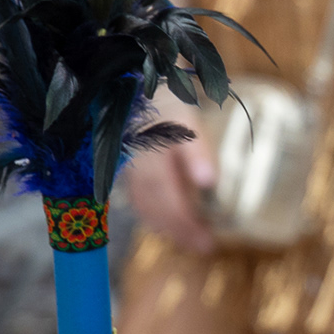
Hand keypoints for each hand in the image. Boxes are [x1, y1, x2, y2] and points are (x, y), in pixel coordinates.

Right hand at [124, 98, 215, 253]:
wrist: (137, 86)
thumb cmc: (169, 104)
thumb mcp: (188, 123)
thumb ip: (196, 152)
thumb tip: (209, 183)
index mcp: (151, 158)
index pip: (168, 200)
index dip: (186, 224)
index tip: (208, 243)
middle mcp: (135, 167)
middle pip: (156, 208)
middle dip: (180, 230)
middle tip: (205, 247)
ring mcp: (128, 168)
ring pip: (145, 205)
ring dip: (168, 227)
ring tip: (193, 241)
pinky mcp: (125, 167)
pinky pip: (138, 197)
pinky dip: (154, 214)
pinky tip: (169, 222)